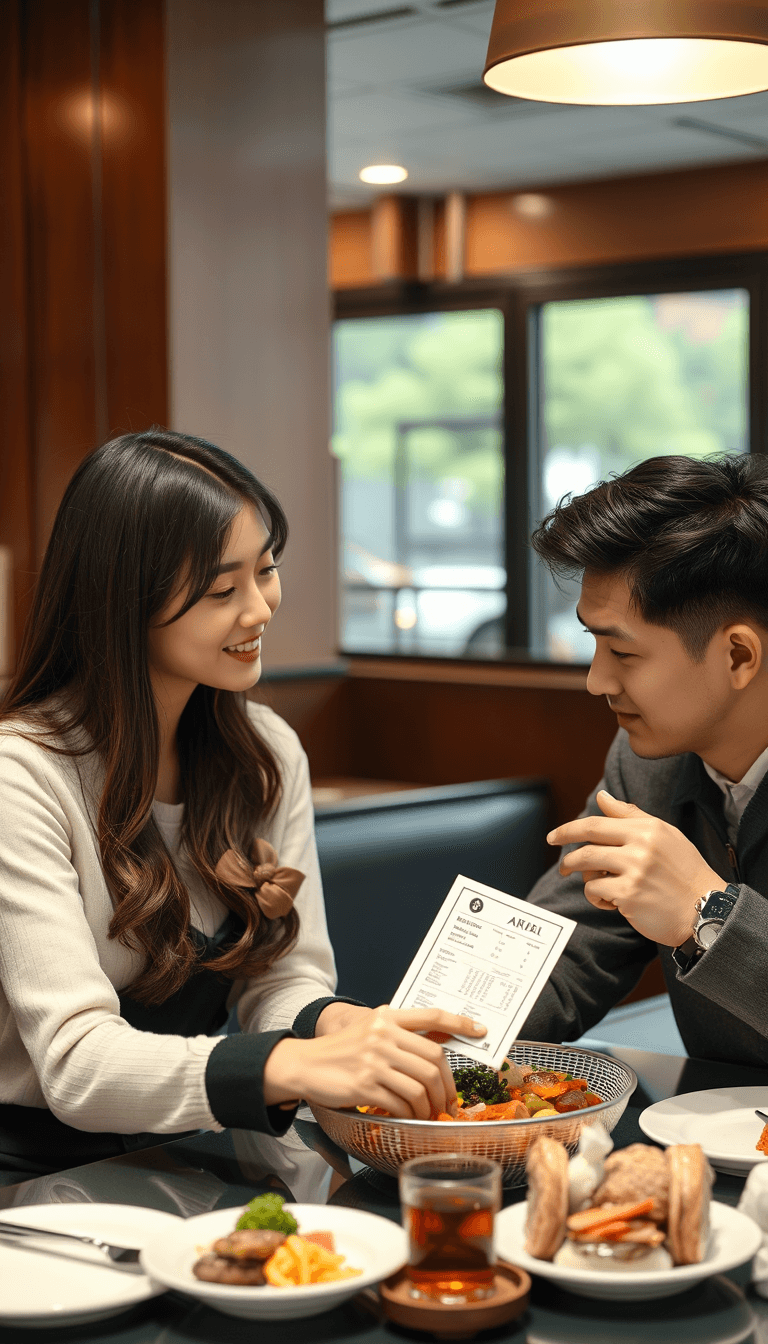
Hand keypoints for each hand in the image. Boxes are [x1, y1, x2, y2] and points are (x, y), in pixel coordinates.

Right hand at [263, 1006, 486, 1118]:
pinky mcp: (366, 1084)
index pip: (432, 1016)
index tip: (481, 1031)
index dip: (460, 1024)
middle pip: (434, 1060)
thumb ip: (402, 1035)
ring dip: (431, 1106)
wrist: (305, 1064)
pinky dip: (411, 1114)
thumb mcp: (372, 1031)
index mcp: (387, 1017)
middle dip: (447, 1086)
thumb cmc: (342, 1051)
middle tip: (448, 1102)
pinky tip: (408, 1116)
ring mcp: (375, 1059)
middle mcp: (383, 1034)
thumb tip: (442, 1044)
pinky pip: (403, 1103)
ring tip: (428, 1113)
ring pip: (422, 1086)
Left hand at [548, 790, 721, 946]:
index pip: (597, 823)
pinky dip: (598, 898)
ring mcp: (633, 869)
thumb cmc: (684, 871)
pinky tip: (614, 903)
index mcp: (647, 828)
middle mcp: (640, 845)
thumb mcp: (664, 835)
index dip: (569, 829)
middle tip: (563, 867)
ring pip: (586, 867)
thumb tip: (601, 797)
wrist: (706, 908)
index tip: (554, 837)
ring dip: (584, 878)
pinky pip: (595, 891)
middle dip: (567, 856)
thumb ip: (630, 815)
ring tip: (599, 887)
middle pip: (586, 844)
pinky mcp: (628, 894)